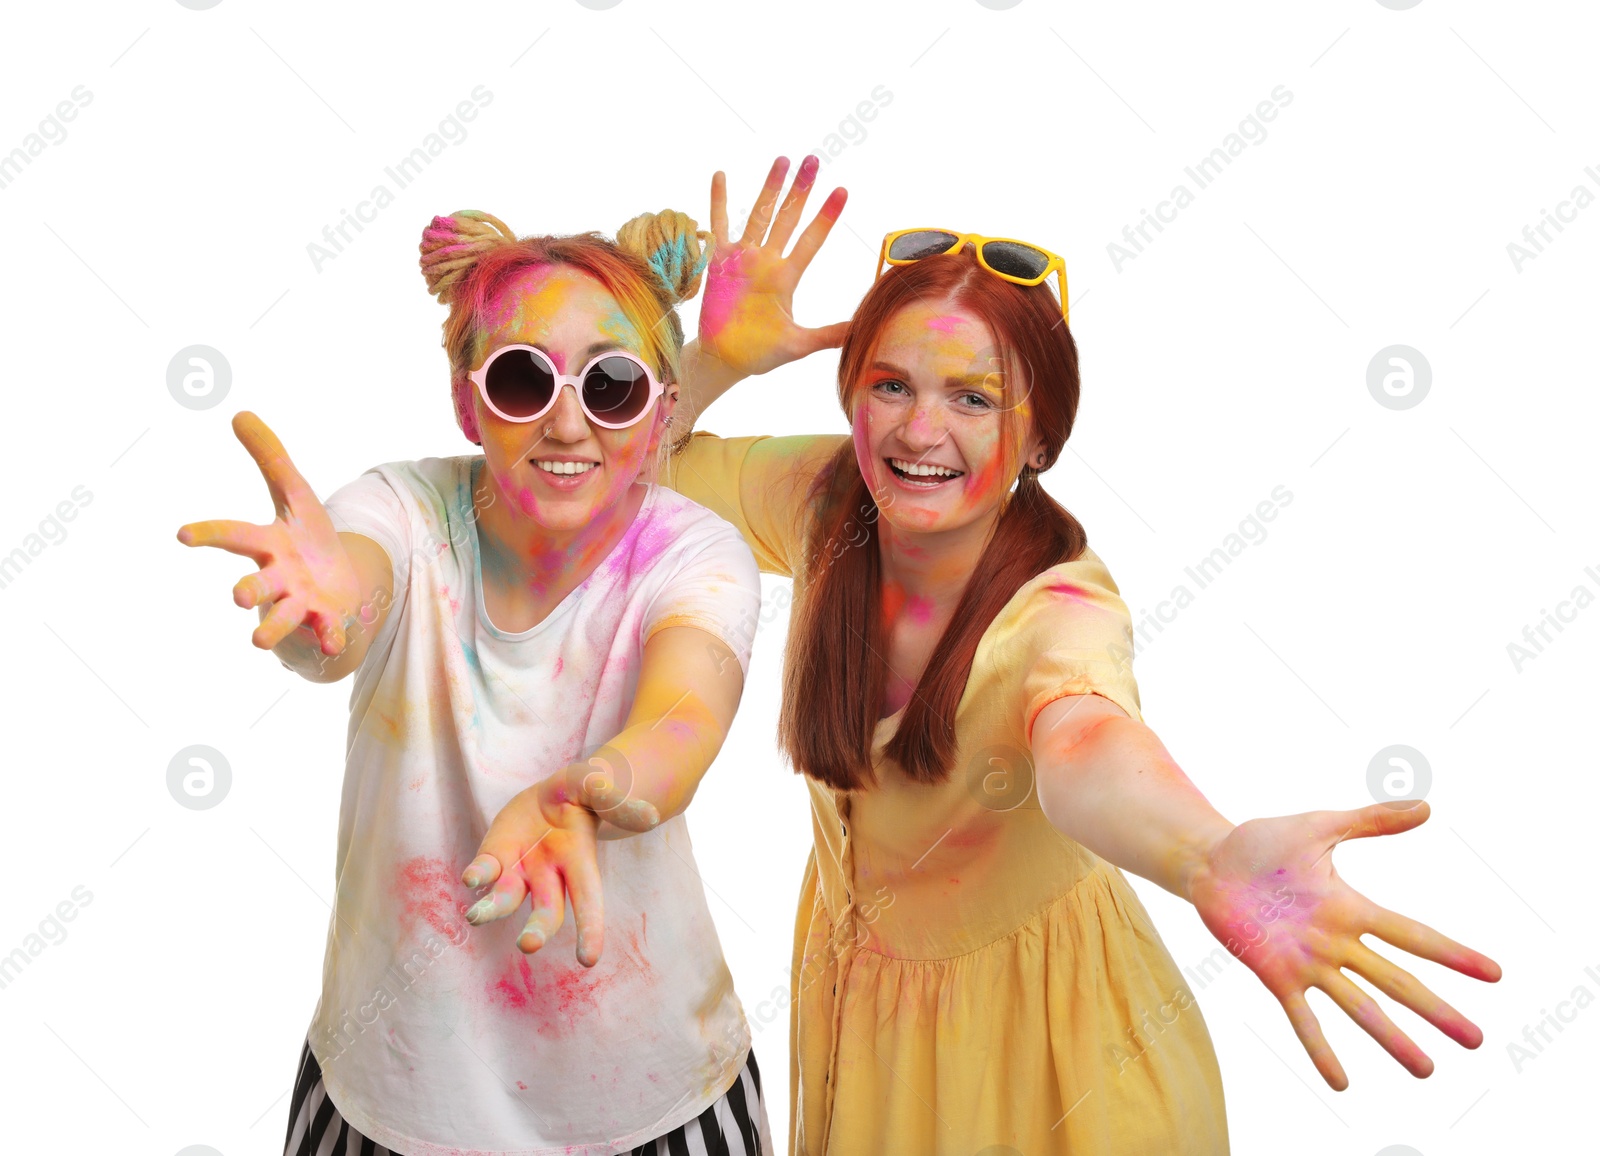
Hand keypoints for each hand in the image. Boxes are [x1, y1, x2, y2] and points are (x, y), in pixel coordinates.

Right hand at [176, 412, 360, 655]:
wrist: (338, 583)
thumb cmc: (307, 537)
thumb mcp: (295, 492)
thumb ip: (270, 457)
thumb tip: (240, 413)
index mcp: (268, 545)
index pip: (234, 535)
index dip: (209, 534)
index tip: (181, 534)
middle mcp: (278, 578)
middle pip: (256, 585)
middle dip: (247, 591)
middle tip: (238, 597)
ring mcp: (301, 603)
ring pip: (283, 618)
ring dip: (272, 628)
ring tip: (257, 640)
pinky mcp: (327, 620)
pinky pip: (327, 632)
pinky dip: (330, 637)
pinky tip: (334, 642)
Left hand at [461, 755, 660, 965]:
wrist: (551, 795)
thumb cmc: (582, 794)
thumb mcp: (598, 788)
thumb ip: (617, 802)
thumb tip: (650, 817)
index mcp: (581, 863)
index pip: (589, 902)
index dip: (591, 930)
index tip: (588, 961)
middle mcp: (550, 877)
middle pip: (546, 912)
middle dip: (538, 930)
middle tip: (527, 945)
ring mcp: (520, 871)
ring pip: (506, 899)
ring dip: (492, 910)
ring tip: (476, 916)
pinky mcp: (495, 858)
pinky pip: (484, 871)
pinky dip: (477, 876)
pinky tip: (471, 879)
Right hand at [700, 154, 849, 376]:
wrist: (726, 360)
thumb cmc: (762, 353)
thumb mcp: (800, 344)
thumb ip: (830, 335)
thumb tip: (863, 330)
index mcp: (787, 276)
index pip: (811, 239)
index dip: (826, 216)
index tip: (842, 191)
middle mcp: (767, 261)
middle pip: (788, 217)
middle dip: (800, 190)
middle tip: (813, 160)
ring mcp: (743, 259)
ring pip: (758, 215)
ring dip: (770, 188)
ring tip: (783, 160)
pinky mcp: (719, 263)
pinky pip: (718, 226)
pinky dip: (719, 202)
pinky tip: (722, 176)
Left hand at [1186, 801, 1500, 1089]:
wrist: (1209, 861)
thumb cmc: (1261, 843)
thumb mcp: (1319, 826)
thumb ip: (1369, 820)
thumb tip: (1424, 806)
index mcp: (1350, 908)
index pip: (1412, 935)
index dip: (1451, 954)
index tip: (1494, 974)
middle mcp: (1336, 942)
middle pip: (1397, 981)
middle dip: (1436, 1010)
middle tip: (1476, 1040)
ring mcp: (1307, 963)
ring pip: (1359, 1007)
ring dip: (1392, 1038)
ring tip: (1427, 1070)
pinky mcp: (1274, 976)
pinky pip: (1302, 1018)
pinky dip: (1320, 1049)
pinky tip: (1341, 1082)